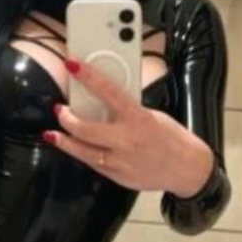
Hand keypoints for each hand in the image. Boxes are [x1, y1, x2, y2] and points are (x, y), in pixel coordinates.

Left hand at [42, 56, 214, 195]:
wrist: (187, 169)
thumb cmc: (172, 138)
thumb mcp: (153, 116)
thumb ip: (128, 110)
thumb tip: (104, 100)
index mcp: (139, 119)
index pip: (108, 92)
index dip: (88, 77)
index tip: (72, 65)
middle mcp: (127, 141)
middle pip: (85, 129)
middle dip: (67, 118)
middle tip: (61, 110)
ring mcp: (121, 161)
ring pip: (83, 151)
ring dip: (64, 141)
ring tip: (54, 134)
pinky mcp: (119, 177)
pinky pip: (93, 164)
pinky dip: (82, 154)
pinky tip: (74, 148)